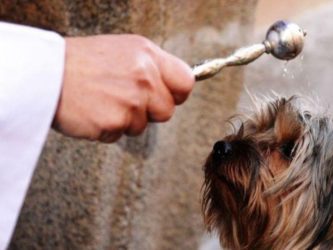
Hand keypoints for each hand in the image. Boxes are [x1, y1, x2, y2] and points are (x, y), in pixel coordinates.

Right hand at [52, 34, 193, 142]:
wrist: (46, 73)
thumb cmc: (81, 62)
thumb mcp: (124, 50)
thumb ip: (151, 66)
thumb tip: (174, 84)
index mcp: (148, 55)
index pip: (186, 82)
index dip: (177, 93)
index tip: (167, 96)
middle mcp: (144, 78)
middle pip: (167, 111)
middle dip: (149, 111)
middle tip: (125, 100)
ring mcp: (130, 101)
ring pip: (142, 126)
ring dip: (125, 120)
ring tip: (103, 102)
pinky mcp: (114, 122)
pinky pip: (120, 135)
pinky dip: (107, 129)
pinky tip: (93, 112)